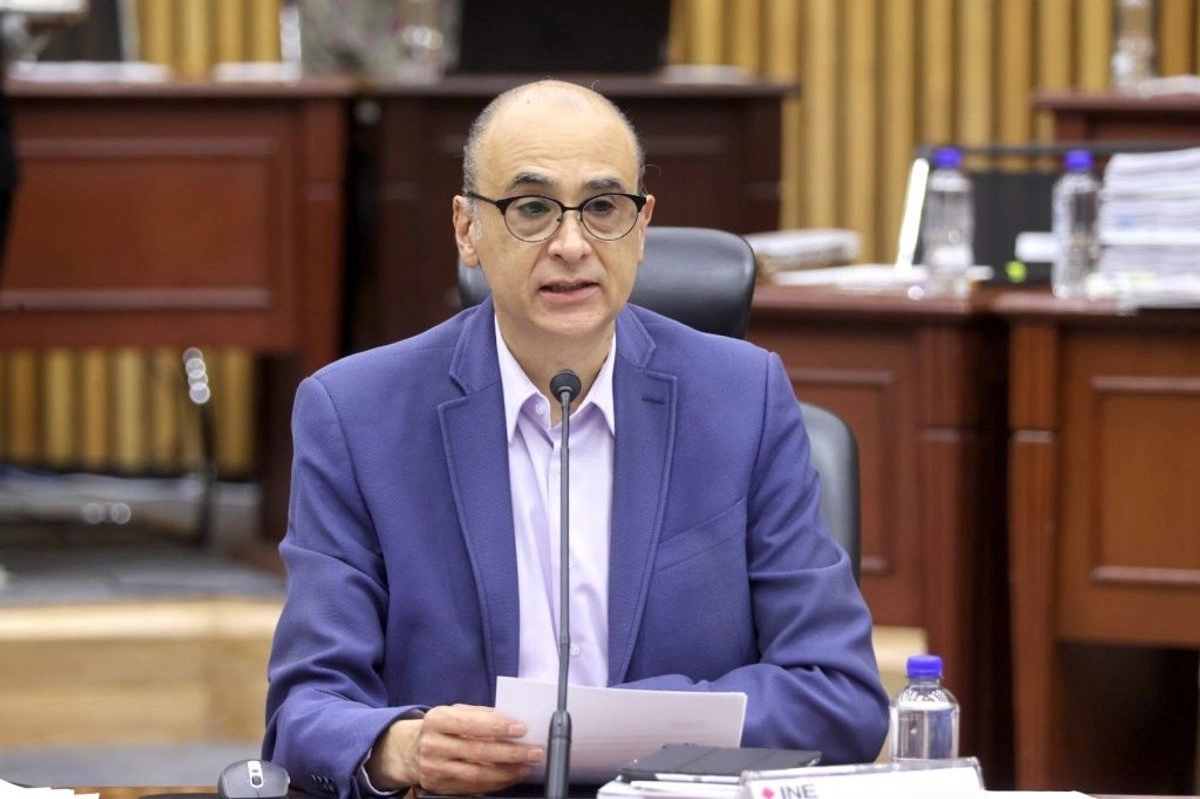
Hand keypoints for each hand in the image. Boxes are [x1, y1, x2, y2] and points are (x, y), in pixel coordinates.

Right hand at [366, 704, 544, 795]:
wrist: (409, 750)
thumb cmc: (440, 727)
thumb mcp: (454, 712)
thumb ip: (480, 714)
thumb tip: (511, 719)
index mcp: (437, 720)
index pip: (471, 724)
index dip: (497, 727)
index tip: (521, 729)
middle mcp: (434, 745)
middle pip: (477, 752)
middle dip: (511, 753)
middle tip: (534, 751)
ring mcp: (436, 769)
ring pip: (477, 774)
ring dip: (508, 772)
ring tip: (527, 766)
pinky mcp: (441, 787)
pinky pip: (474, 788)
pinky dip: (496, 783)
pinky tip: (511, 776)